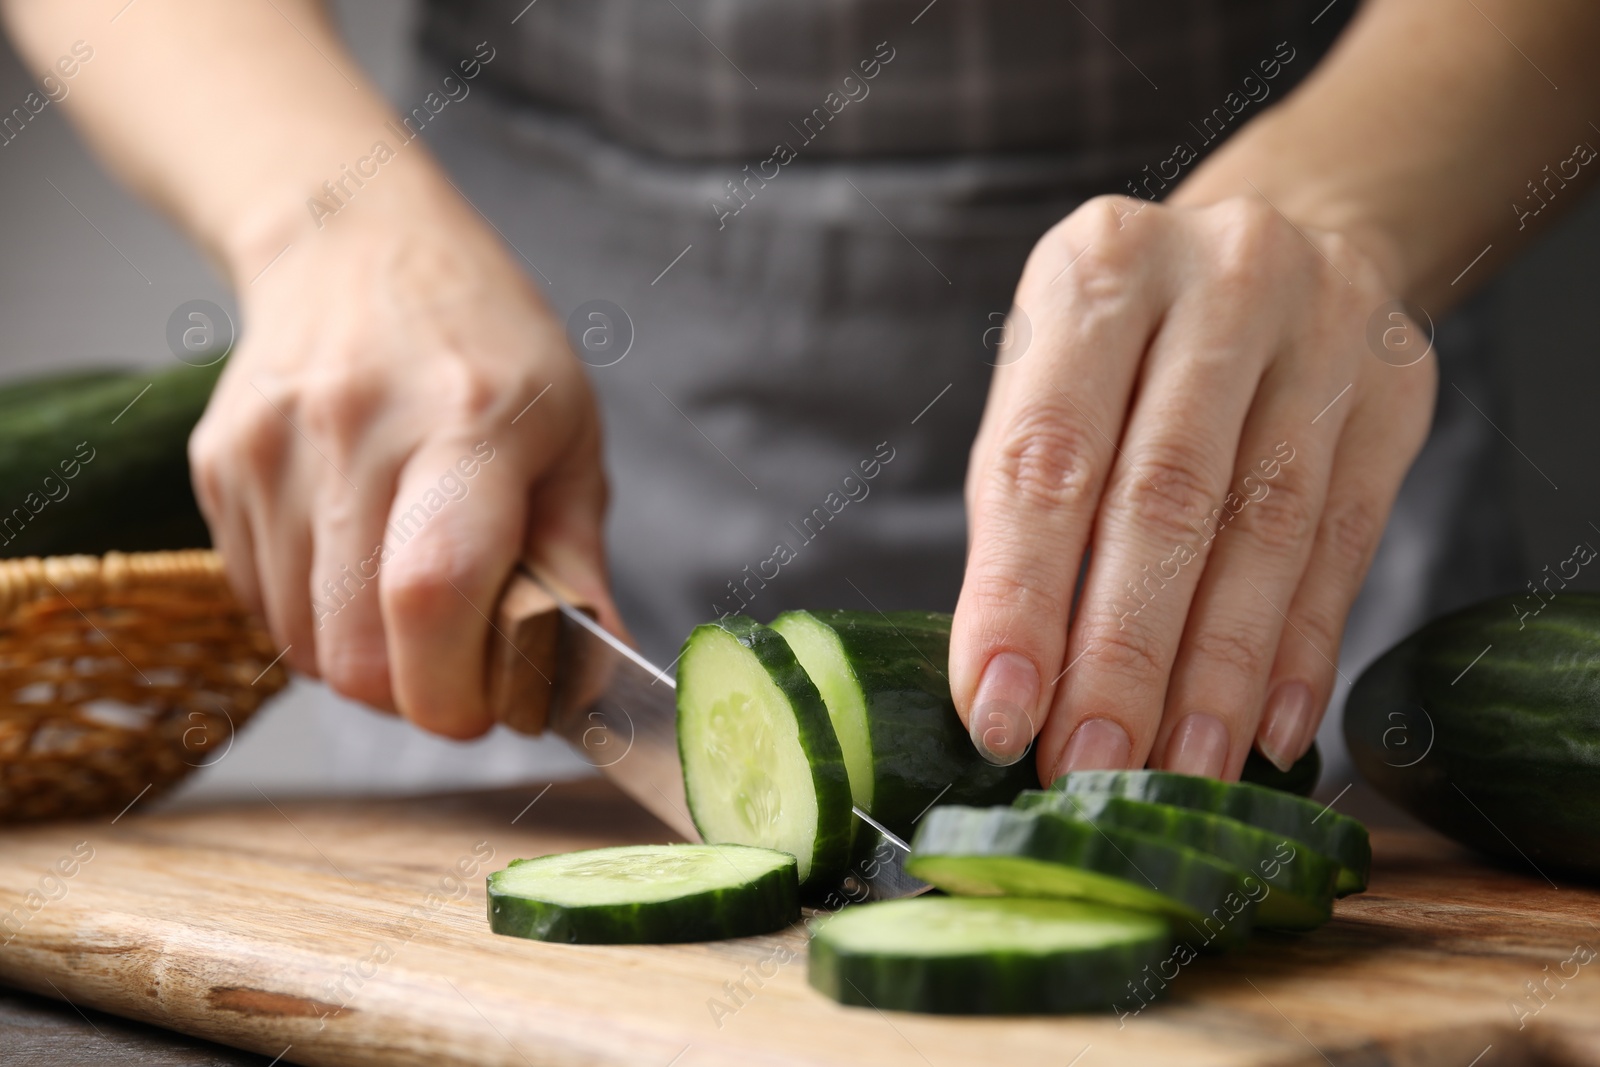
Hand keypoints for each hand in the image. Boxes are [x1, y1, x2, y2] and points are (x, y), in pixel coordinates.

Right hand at [190, 166, 612, 738]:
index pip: (432, 594)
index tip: (490, 705)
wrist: (356, 244)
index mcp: (467, 421)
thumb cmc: (486, 345)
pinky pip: (260, 605)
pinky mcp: (219, 466)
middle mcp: (355, 430)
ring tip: (412, 597)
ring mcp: (270, 448)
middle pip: (354, 647)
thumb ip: (577, 561)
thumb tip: (594, 675)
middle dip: (415, 693)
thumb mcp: (569, 434)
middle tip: (461, 661)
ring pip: (301, 643)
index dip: (456, 688)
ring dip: (363, 659)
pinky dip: (314, 620)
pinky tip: (356, 560)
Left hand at [950, 194, 1435, 781]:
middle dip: (1123, 655)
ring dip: (1218, 674)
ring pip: (1269, 528)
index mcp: (1098, 270)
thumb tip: (1008, 689)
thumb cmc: (1128, 346)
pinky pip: (1348, 540)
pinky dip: (1302, 649)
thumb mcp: (1050, 383)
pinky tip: (1269, 731)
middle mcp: (1218, 282)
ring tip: (1177, 772)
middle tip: (1090, 768)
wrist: (1283, 241)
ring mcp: (1324, 328)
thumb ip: (1022, 514)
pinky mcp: (1395, 391)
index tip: (999, 714)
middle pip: (1166, 497)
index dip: (1019, 596)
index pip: (1048, 454)